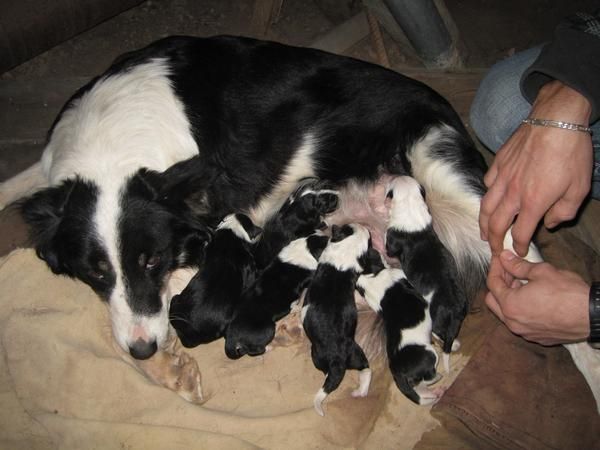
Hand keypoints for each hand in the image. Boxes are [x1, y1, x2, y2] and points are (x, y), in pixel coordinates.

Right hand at [480, 81, 592, 255]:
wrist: (556, 120)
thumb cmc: (571, 153)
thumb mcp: (579, 188)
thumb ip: (564, 212)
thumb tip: (550, 223)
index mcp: (533, 203)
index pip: (519, 233)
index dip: (518, 246)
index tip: (519, 251)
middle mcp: (513, 193)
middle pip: (495, 224)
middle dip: (493, 241)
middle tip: (493, 249)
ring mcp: (502, 177)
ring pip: (485, 206)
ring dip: (483, 223)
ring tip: (483, 231)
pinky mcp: (498, 163)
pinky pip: (487, 184)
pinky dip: (487, 195)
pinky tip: (490, 197)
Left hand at [486, 250, 589, 344]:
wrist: (592, 316)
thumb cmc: (568, 293)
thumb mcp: (542, 272)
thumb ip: (518, 266)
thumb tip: (505, 258)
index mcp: (510, 305)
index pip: (492, 284)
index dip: (495, 268)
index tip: (500, 258)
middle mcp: (513, 323)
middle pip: (493, 301)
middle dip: (498, 284)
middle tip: (509, 271)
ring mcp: (525, 332)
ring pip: (506, 313)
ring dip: (509, 297)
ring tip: (522, 283)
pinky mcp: (537, 337)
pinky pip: (520, 322)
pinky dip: (520, 309)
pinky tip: (532, 298)